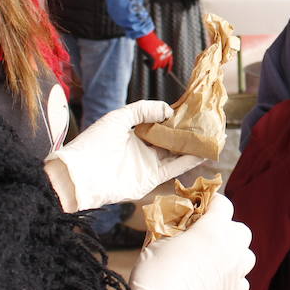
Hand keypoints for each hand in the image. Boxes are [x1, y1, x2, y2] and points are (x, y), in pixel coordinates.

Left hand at [44, 100, 199, 210]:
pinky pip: (173, 169)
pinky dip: (188, 161)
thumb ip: (143, 110)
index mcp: (132, 134)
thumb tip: (168, 110)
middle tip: (204, 122)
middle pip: (169, 140)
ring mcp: (147, 165)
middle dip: (185, 132)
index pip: (158, 124)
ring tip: (209, 136)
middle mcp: (142, 150)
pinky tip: (201, 152)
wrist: (80, 174)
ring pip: (174, 154)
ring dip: (191, 146)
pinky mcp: (150, 180)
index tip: (189, 109)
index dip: (173, 118)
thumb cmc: (94, 143)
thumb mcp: (118, 117)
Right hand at [130, 195, 254, 289]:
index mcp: (213, 229)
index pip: (223, 204)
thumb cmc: (156, 273)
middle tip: (205, 237)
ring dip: (234, 253)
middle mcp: (231, 247)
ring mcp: (235, 271)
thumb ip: (176, 229)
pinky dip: (233, 279)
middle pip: (241, 229)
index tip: (200, 209)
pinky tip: (217, 280)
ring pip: (247, 255)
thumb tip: (179, 224)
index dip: (211, 205)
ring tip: (214, 259)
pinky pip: (242, 280)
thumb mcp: (159, 241)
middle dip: (226, 230)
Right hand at [137, 31, 173, 69]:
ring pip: (157, 67)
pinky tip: (144, 60)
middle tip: (148, 60)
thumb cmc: (150, 40)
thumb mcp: (159, 47)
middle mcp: (166, 55)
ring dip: (151, 64)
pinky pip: (152, 67)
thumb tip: (161, 65)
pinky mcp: (155, 59)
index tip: (165, 74)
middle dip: (156, 64)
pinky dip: (148, 65)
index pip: (170, 63)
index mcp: (168, 51)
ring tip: (146, 58)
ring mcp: (161, 57)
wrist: (146, 36)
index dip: (168, 69)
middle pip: (162, 66)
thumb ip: (161, 54)